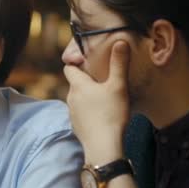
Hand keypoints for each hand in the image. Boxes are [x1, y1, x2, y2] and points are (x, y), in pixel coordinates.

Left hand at [64, 40, 130, 164]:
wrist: (103, 146)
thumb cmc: (111, 114)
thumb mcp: (118, 86)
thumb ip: (119, 64)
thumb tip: (120, 41)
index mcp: (78, 85)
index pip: (68, 68)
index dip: (76, 63)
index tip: (89, 61)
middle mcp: (70, 98)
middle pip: (74, 83)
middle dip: (86, 79)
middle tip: (103, 79)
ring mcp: (71, 113)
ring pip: (77, 98)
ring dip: (87, 96)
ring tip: (104, 97)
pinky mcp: (76, 125)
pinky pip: (81, 112)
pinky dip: (88, 110)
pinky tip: (102, 114)